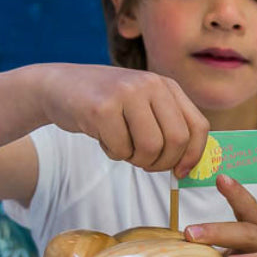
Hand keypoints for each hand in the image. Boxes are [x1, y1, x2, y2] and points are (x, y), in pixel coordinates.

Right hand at [38, 63, 209, 178]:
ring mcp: (126, 93)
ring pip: (150, 148)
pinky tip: (103, 138)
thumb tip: (187, 167)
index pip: (198, 127)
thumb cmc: (106, 105)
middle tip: (145, 163)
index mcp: (166, 85)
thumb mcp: (142, 106)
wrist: (58, 86)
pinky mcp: (102, 107)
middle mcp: (151, 84)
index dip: (192, 156)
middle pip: (177, 141)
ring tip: (122, 148)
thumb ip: (166, 127)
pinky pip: (121, 149)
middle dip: (162, 163)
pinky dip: (113, 153)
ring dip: (136, 160)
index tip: (179, 172)